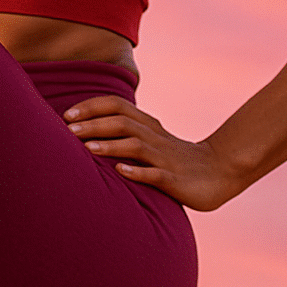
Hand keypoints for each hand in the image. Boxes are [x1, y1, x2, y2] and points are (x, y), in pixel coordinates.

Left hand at [63, 95, 240, 210]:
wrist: (220, 172)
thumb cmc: (175, 158)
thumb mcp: (150, 142)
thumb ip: (124, 134)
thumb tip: (83, 132)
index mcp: (148, 125)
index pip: (117, 106)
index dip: (92, 107)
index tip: (66, 115)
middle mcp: (155, 137)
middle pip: (123, 123)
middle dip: (94, 125)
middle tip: (67, 131)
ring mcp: (166, 158)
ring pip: (137, 146)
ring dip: (111, 146)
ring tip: (87, 150)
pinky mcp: (176, 180)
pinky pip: (156, 175)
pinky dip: (138, 172)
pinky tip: (122, 173)